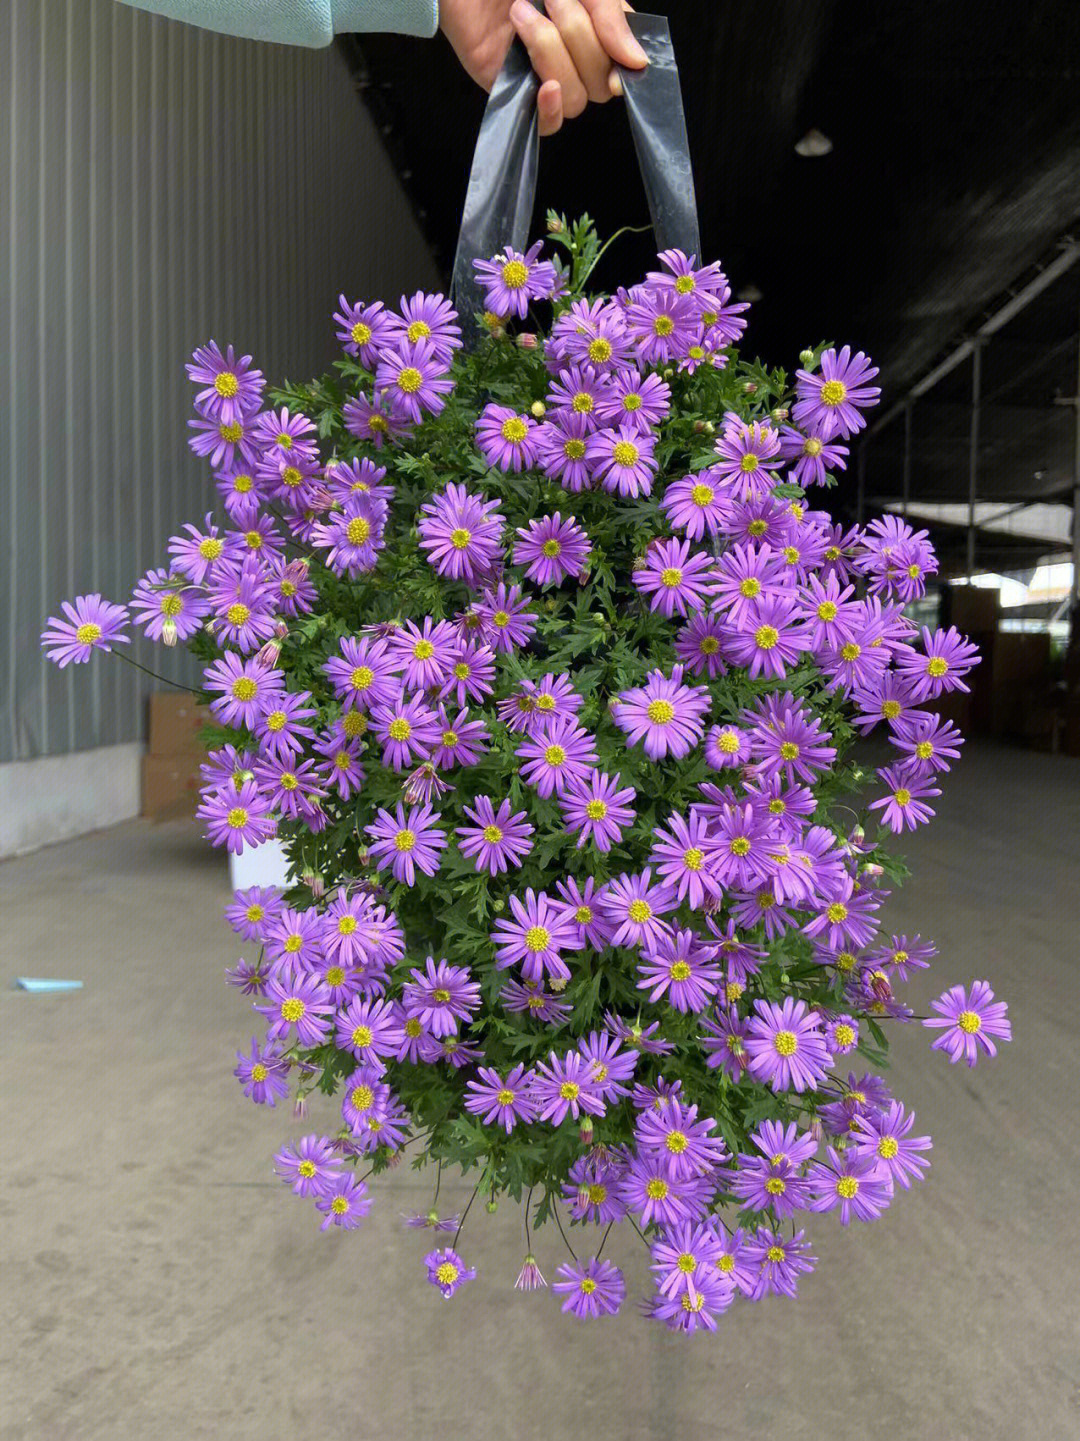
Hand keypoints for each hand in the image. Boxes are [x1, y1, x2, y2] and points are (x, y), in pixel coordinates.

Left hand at [439, 0, 647, 136]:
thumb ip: (610, 13)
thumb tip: (637, 63)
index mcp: (596, 28)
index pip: (626, 61)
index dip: (624, 59)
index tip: (616, 49)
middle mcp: (576, 58)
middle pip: (602, 83)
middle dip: (579, 36)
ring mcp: (545, 77)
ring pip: (575, 98)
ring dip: (551, 52)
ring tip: (521, 13)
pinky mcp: (516, 94)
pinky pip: (547, 126)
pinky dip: (550, 109)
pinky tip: (543, 84)